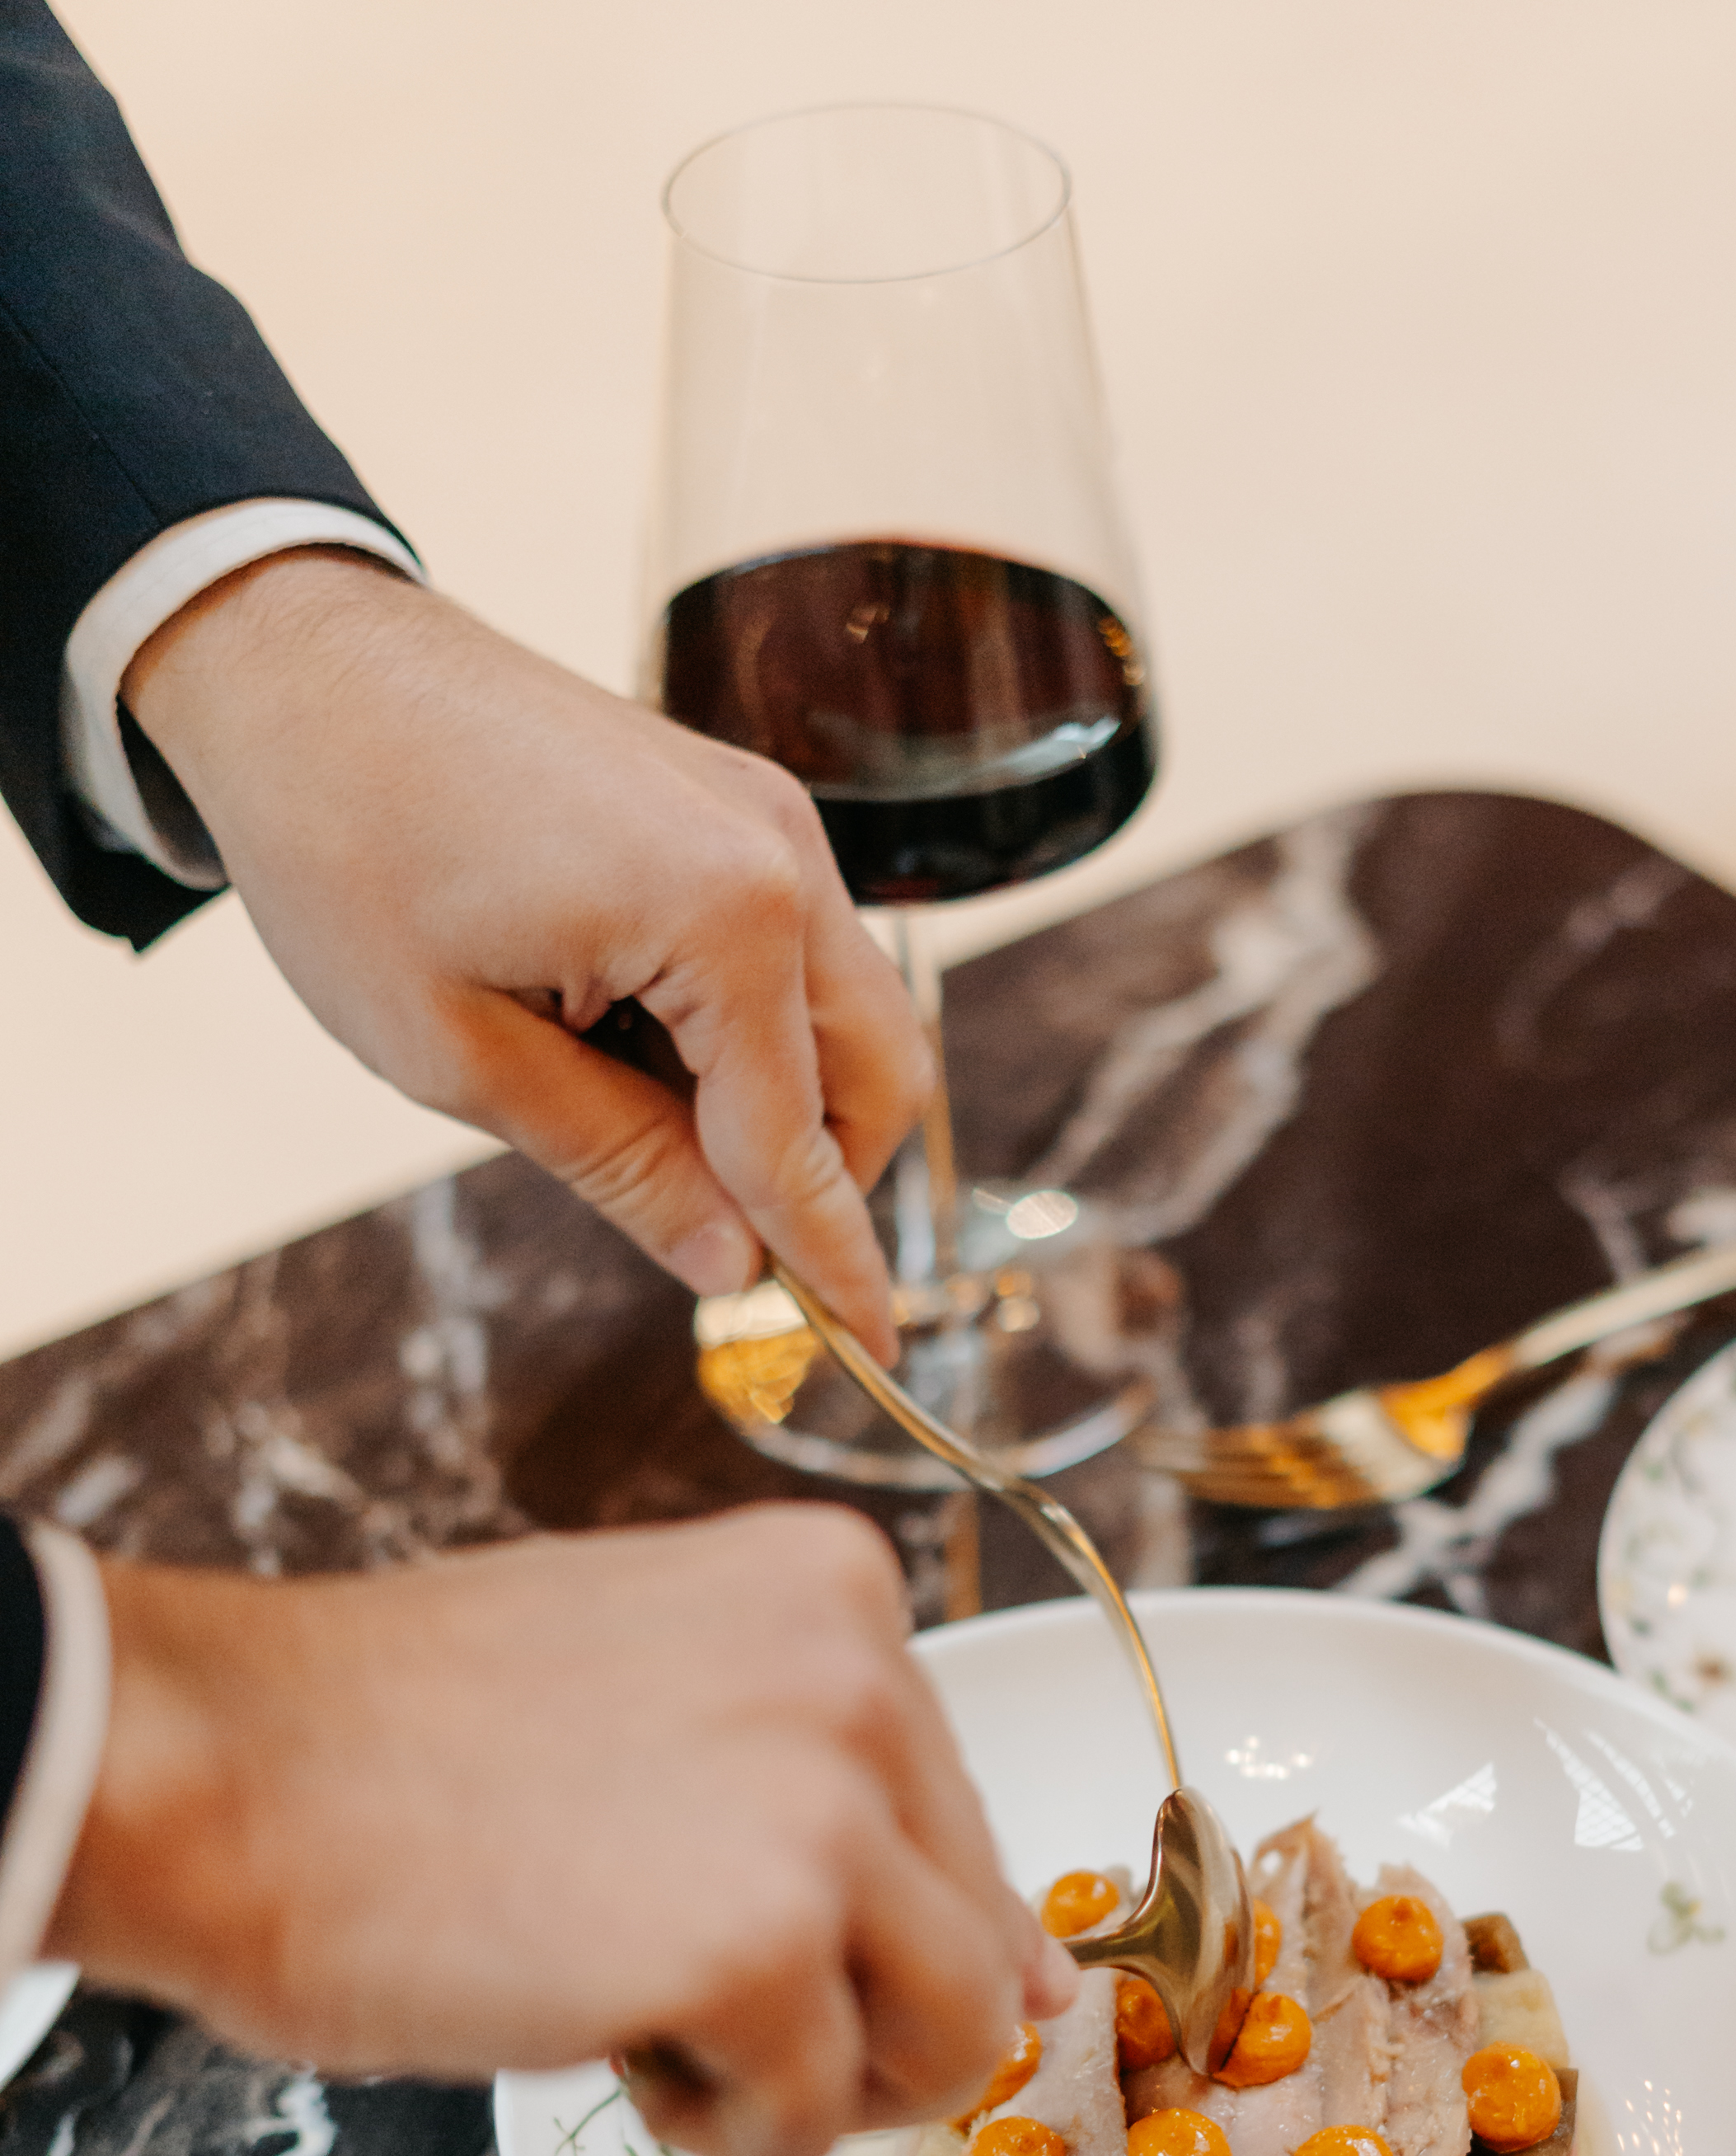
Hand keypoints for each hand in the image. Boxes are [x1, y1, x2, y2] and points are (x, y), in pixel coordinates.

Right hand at [47, 1509, 1073, 2155]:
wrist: (222, 1773)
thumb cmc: (408, 1752)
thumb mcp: (672, 1712)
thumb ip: (853, 1805)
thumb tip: (1048, 1982)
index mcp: (845, 1591)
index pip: (959, 1825)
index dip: (863, 1924)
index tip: (737, 1919)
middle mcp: (868, 1676)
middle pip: (978, 1937)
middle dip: (851, 2011)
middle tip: (681, 1984)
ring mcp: (827, 1806)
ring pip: (958, 2035)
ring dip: (816, 2080)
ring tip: (661, 2019)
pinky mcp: (764, 1941)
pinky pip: (820, 2113)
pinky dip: (721, 2127)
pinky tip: (603, 2036)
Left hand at [124, 552, 923, 1360]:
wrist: (289, 656)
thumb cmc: (347, 844)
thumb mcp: (462, 1054)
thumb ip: (619, 1164)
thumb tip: (730, 1266)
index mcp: (724, 916)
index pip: (800, 1141)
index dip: (830, 1262)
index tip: (869, 1350)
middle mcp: (781, 854)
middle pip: (877, 1076)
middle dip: (821, 1177)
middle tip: (716, 1239)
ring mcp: (769, 815)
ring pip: (846, 1013)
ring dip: (777, 1099)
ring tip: (621, 1103)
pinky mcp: (739, 800)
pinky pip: (795, 947)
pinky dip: (747, 1025)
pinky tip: (628, 1030)